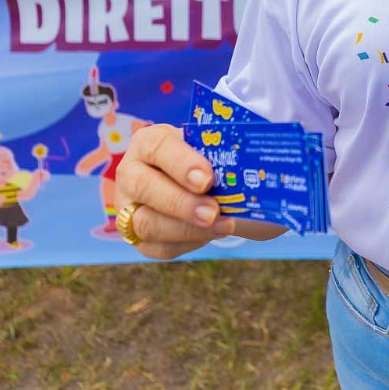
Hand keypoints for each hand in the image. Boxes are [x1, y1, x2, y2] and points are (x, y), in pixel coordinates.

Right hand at [113, 125, 282, 259]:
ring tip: (224, 226)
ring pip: (146, 223)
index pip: (158, 147)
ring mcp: (128, 206)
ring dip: (186, 229)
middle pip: (144, 187)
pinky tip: (212, 235)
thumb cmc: (213, 161)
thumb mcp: (219, 152)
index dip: (181, 163)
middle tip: (213, 212)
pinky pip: (156, 247)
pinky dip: (187, 243)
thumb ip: (229, 157)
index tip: (207, 179)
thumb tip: (260, 167)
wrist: (209, 184)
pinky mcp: (137, 236)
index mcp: (149, 142)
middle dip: (181, 203)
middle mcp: (131, 172)